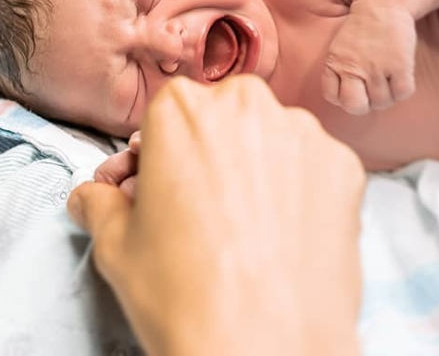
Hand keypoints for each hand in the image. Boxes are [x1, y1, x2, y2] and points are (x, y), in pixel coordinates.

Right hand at [69, 75, 364, 355]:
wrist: (265, 350)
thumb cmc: (188, 297)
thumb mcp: (116, 246)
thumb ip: (100, 204)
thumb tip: (93, 198)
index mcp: (182, 110)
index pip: (164, 115)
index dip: (155, 155)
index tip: (151, 185)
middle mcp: (246, 106)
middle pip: (220, 119)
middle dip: (205, 156)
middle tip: (193, 208)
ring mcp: (303, 135)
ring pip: (269, 139)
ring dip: (253, 169)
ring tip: (239, 227)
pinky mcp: (345, 168)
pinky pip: (312, 167)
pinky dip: (298, 191)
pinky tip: (279, 234)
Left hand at [323, 3, 416, 114]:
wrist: (383, 3)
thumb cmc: (362, 29)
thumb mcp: (339, 47)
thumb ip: (339, 70)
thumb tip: (348, 100)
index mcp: (335, 63)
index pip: (332, 96)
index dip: (343, 97)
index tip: (354, 87)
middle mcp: (353, 67)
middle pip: (355, 106)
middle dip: (365, 105)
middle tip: (372, 92)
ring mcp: (376, 68)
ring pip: (382, 102)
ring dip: (387, 96)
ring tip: (389, 80)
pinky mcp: (399, 65)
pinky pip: (402, 93)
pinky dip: (403, 90)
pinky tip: (401, 76)